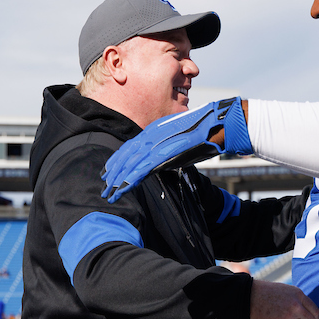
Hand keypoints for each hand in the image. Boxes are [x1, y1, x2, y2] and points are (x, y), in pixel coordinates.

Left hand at [101, 97, 250, 199]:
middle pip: (125, 156)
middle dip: (113, 173)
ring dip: (117, 181)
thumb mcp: (181, 140)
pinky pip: (141, 168)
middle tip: (104, 187)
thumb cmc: (202, 133)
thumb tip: (163, 161)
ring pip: (129, 164)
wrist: (215, 125)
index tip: (109, 172)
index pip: (130, 148)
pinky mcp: (161, 153)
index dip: (118, 161)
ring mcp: (154, 144)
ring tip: (109, 194)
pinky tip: (121, 189)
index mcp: (153, 131)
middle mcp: (150, 135)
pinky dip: (129, 180)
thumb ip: (169, 150)